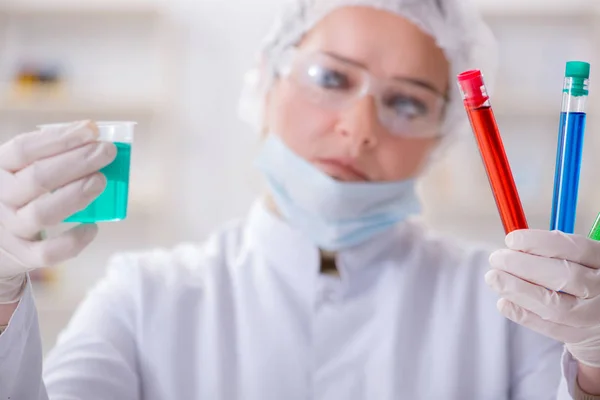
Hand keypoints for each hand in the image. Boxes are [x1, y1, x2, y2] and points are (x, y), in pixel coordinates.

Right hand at [0, 120, 115, 303]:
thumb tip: (94, 137)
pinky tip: (93, 227)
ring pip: (43, 214)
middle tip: (107, 152)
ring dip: (76, 196)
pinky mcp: (23, 256)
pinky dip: (74, 241)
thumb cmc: (17, 196)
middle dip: (78, 162)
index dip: (61, 139)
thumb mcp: (19, 171)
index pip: (24, 149)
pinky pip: (49, 252)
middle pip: (38, 178)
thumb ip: (49, 156)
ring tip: (101, 181)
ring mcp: (10, 229)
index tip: (92, 130)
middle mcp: (0, 198)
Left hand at [486, 229, 599, 367]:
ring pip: (555, 305)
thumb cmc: (580, 277)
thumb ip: (551, 251)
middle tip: (497, 258)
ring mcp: (592, 316)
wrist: (599, 316)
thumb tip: (513, 245)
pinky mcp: (578, 336)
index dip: (539, 242)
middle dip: (524, 265)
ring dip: (517, 290)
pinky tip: (503, 302)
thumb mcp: (578, 259)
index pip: (575, 248)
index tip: (511, 240)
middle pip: (565, 276)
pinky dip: (522, 314)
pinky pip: (549, 328)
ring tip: (493, 278)